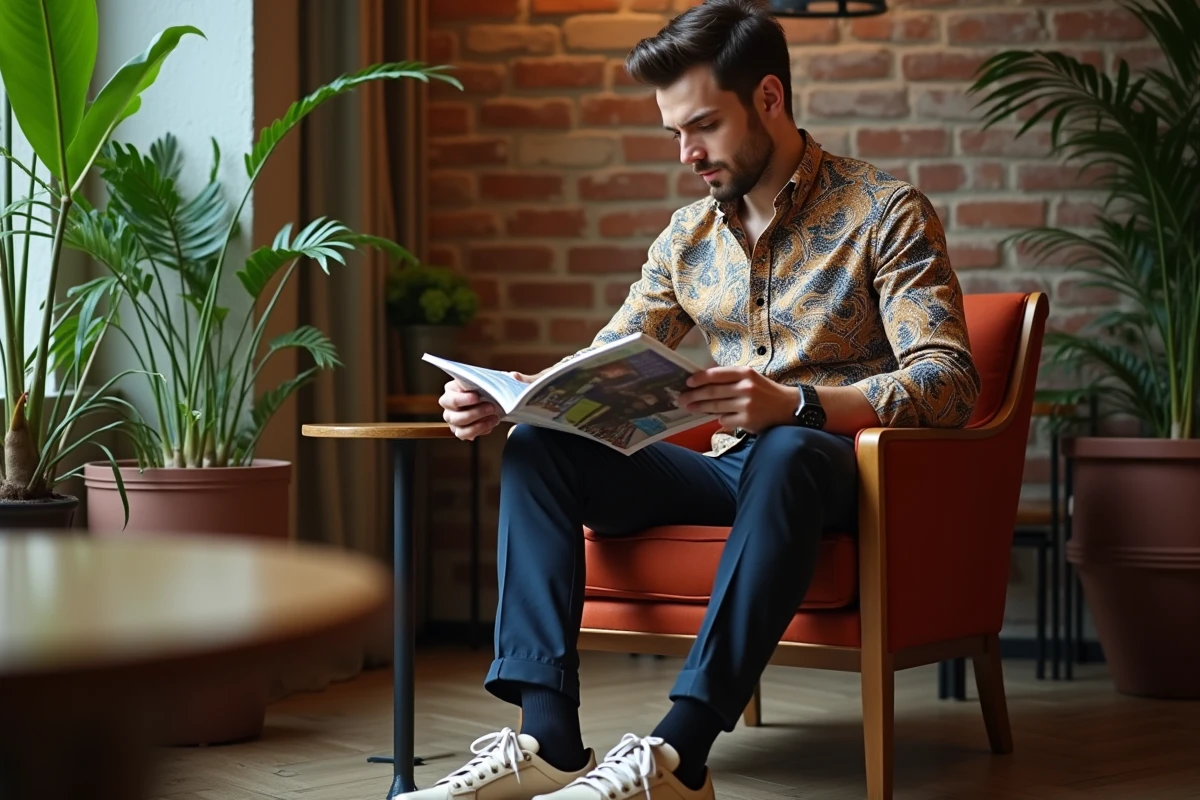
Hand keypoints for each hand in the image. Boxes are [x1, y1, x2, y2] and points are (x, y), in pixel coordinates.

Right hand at [439, 372, 532, 440]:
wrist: (497, 401)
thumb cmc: (493, 388)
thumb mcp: (502, 380)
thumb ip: (508, 378)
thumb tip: (514, 377)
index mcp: (453, 388)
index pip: (451, 394)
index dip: (463, 398)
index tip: (477, 397)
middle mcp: (448, 403)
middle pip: (453, 413)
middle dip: (474, 412)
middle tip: (492, 407)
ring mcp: (452, 418)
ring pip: (459, 425)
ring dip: (478, 423)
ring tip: (495, 418)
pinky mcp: (459, 429)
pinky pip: (464, 434)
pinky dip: (478, 431)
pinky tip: (490, 425)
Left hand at [676, 366, 794, 433]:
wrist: (788, 407)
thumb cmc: (765, 391)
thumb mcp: (751, 378)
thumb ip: (730, 379)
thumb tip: (703, 383)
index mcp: (745, 373)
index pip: (716, 374)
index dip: (699, 378)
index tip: (688, 382)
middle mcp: (745, 387)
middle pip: (712, 392)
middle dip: (693, 395)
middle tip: (681, 398)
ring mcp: (746, 405)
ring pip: (715, 406)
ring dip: (700, 407)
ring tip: (690, 407)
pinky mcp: (747, 420)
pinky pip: (724, 420)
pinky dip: (720, 418)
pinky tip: (718, 416)